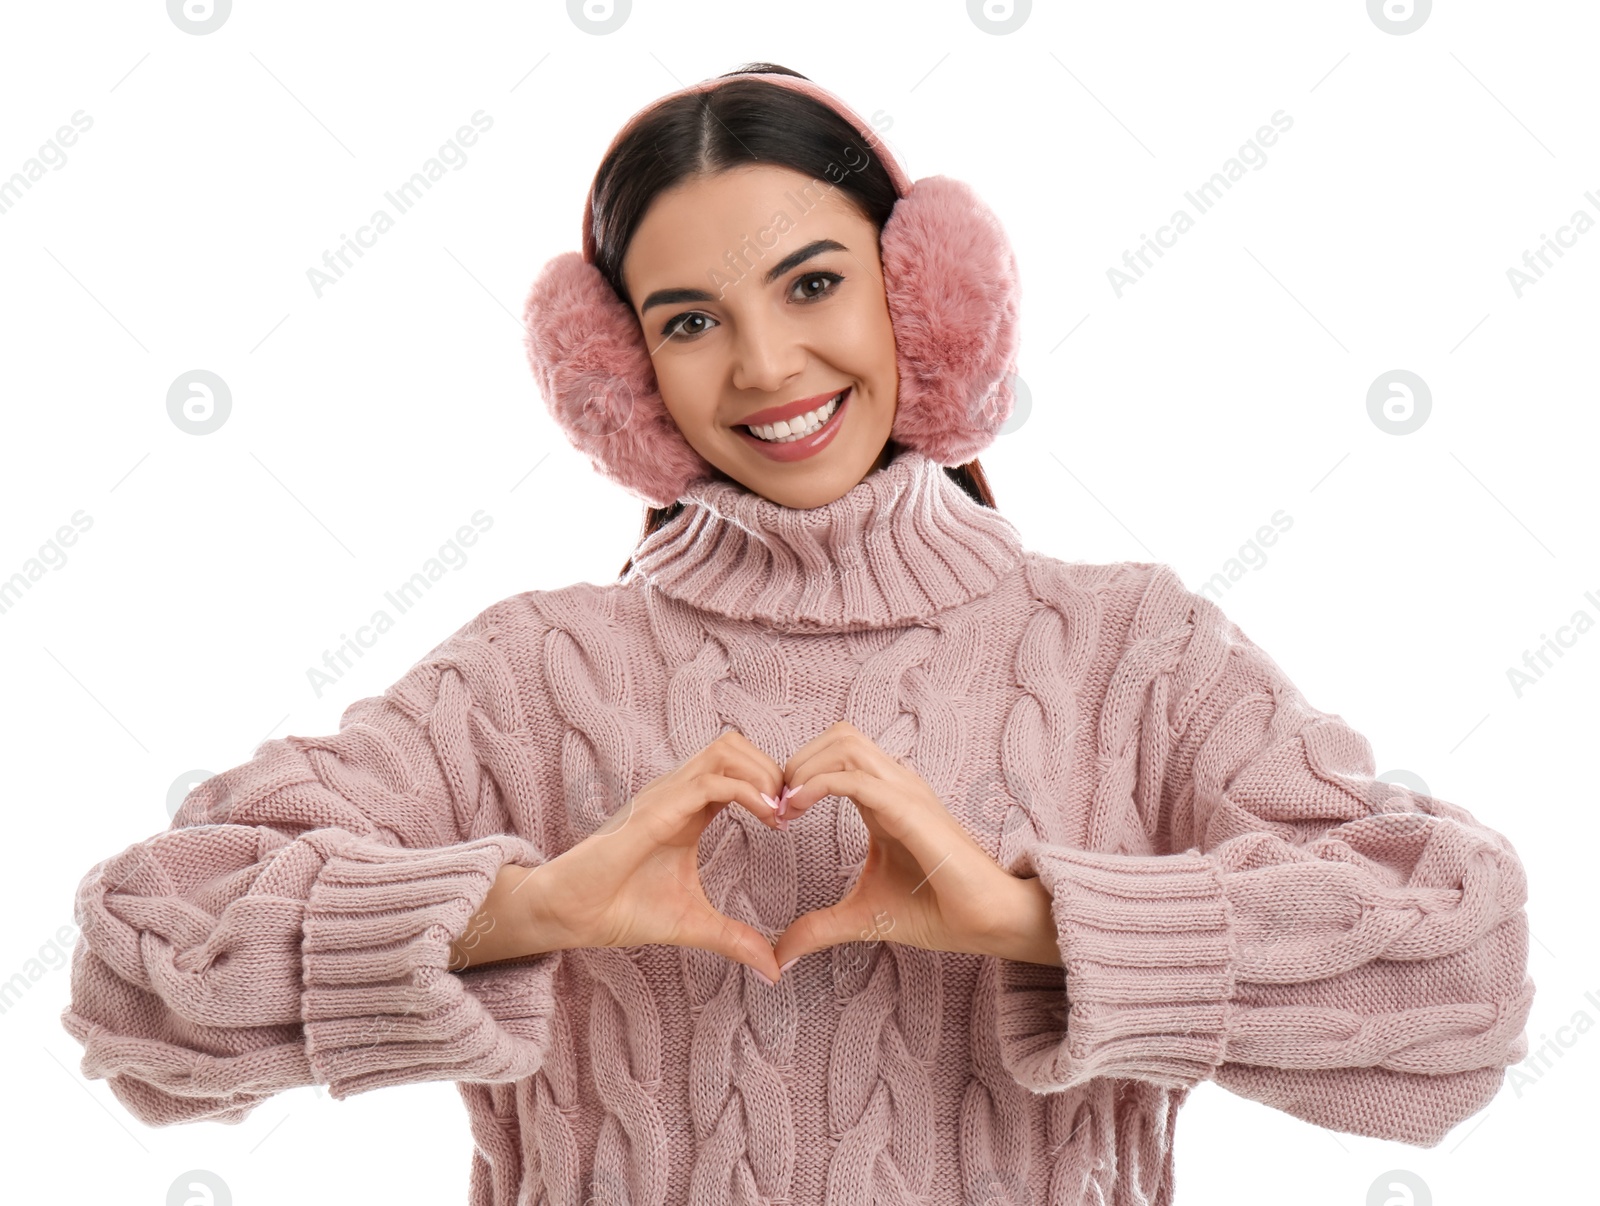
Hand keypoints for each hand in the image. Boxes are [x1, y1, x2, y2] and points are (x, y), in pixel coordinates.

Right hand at [515, 730, 786, 980]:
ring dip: (762, 774)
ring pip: (726, 750)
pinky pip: (710, 782)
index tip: (792, 819)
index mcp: (689, 810)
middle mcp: (678, 793)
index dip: (771, 784)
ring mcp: (666, 797)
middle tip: (792, 811)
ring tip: (780, 813)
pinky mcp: (655, 810)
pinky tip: (766, 819)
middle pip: (736, 746)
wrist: (571, 914)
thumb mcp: (693, 923)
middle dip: (772, 770)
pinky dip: (747, 792)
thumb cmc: (621, 910)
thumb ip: (734, 939)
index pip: (738, 768)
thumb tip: (774, 970)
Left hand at [770, 722, 1047, 969]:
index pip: (836, 754)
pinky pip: (857, 779)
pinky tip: (797, 809)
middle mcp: (895, 785)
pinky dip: (819, 784)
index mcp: (883, 799)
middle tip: (773, 803)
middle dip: (797, 760)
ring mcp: (906, 792)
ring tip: (784, 805)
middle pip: (839, 736)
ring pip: (846, 743)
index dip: (798, 772)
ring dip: (806, 766)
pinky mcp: (911, 809)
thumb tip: (779, 955)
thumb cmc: (937, 911)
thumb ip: (818, 928)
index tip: (773, 813)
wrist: (986, 922)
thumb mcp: (861, 917)